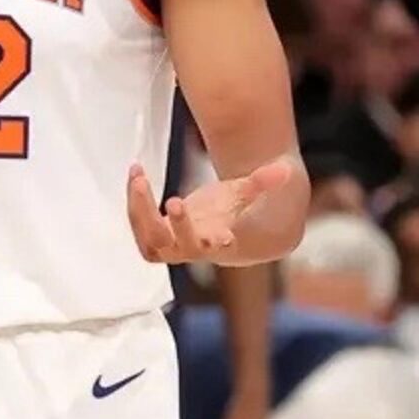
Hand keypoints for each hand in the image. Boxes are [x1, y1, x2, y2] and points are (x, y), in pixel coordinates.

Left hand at [127, 159, 292, 263]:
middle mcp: (191, 248)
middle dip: (171, 225)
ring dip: (140, 210)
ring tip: (139, 177)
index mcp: (216, 241)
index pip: (208, 246)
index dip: (207, 240)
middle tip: (172, 200)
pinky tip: (136, 174)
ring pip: (149, 240)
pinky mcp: (155, 234)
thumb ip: (264, 182)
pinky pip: (139, 225)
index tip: (215, 228)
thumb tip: (284, 170)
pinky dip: (134, 202)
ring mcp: (171, 244)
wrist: (223, 233)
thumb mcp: (248, 194)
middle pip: (174, 246)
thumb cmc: (236, 213)